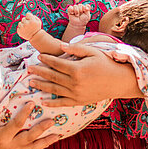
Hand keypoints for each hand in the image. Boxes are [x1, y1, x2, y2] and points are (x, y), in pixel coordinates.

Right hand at [0, 101, 60, 148]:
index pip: (15, 125)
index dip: (24, 114)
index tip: (32, 103)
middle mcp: (8, 147)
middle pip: (28, 139)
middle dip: (41, 130)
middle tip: (52, 120)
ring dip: (45, 142)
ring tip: (57, 135)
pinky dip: (39, 147)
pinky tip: (49, 142)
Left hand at [17, 12, 42, 40]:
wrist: (35, 37)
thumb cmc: (37, 28)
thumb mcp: (38, 21)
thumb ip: (34, 16)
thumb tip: (28, 15)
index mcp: (32, 20)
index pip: (27, 14)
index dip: (29, 17)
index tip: (31, 20)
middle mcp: (26, 23)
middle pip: (23, 18)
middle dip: (26, 21)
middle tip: (29, 26)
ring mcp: (22, 28)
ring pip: (20, 23)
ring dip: (22, 25)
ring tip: (26, 28)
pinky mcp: (19, 31)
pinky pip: (18, 27)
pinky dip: (21, 29)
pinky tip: (24, 31)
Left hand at [27, 40, 141, 105]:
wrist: (118, 81)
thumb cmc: (106, 63)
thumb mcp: (92, 51)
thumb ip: (75, 49)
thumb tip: (60, 46)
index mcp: (77, 69)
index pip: (56, 63)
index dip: (46, 59)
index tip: (38, 56)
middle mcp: (74, 83)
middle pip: (52, 76)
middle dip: (39, 72)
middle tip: (28, 69)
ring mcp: (76, 93)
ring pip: (54, 90)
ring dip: (41, 86)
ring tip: (31, 82)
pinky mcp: (79, 101)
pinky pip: (62, 103)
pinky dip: (52, 103)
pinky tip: (43, 101)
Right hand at [66, 3, 90, 27]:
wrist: (77, 25)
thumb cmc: (83, 20)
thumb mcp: (88, 16)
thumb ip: (88, 9)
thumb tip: (86, 6)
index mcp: (85, 9)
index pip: (86, 5)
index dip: (86, 7)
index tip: (86, 10)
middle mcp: (80, 8)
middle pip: (80, 5)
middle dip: (80, 10)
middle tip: (80, 15)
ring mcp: (75, 8)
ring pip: (75, 6)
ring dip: (76, 11)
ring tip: (76, 15)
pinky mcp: (70, 10)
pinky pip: (70, 7)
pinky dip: (71, 10)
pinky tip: (72, 13)